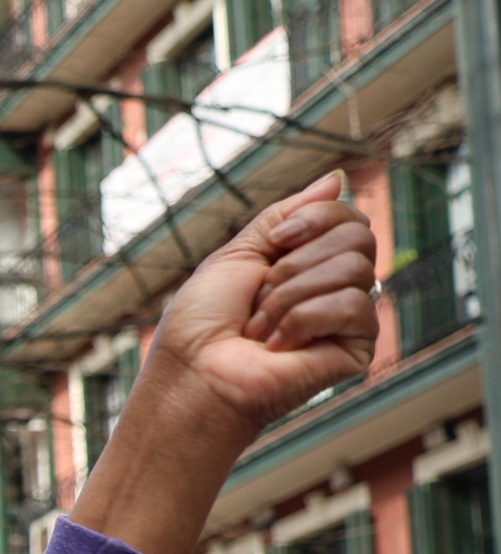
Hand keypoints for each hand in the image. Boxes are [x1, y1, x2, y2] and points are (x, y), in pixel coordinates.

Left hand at [147, 175, 377, 431]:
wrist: (193, 374)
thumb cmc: (202, 323)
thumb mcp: (238, 253)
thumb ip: (285, 216)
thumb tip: (336, 179)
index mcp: (308, 262)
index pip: (348, 216)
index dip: (314, 219)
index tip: (277, 243)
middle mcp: (334, 286)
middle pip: (359, 236)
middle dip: (297, 262)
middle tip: (260, 294)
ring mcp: (348, 318)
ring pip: (356, 268)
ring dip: (291, 294)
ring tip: (261, 326)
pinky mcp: (357, 347)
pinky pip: (354, 305)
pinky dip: (304, 320)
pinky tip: (279, 345)